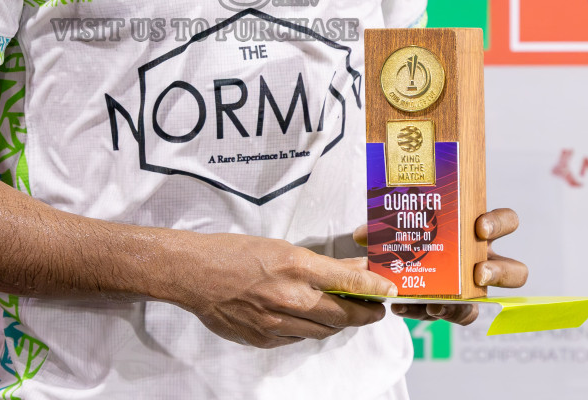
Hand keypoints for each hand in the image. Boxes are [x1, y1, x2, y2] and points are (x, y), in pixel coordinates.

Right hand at [165, 232, 393, 348]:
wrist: (195, 274)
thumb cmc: (236, 253)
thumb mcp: (282, 248)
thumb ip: (320, 264)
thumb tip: (353, 270)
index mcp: (295, 266)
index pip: (348, 282)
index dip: (375, 290)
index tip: (391, 292)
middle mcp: (290, 296)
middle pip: (342, 315)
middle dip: (365, 314)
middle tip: (376, 310)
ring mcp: (277, 322)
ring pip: (323, 330)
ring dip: (338, 322)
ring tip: (345, 313)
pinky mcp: (265, 339)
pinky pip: (299, 339)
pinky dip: (309, 329)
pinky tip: (307, 318)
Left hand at [359, 208, 527, 325]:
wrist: (398, 257)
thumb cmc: (410, 231)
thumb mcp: (400, 222)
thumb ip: (384, 225)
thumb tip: (364, 235)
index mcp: (476, 229)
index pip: (507, 222)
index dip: (499, 224)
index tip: (479, 228)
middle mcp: (482, 259)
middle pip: (516, 272)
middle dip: (499, 273)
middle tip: (478, 273)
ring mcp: (472, 287)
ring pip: (487, 303)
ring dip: (462, 306)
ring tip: (434, 305)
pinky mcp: (454, 306)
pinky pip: (453, 316)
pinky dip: (428, 312)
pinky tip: (404, 307)